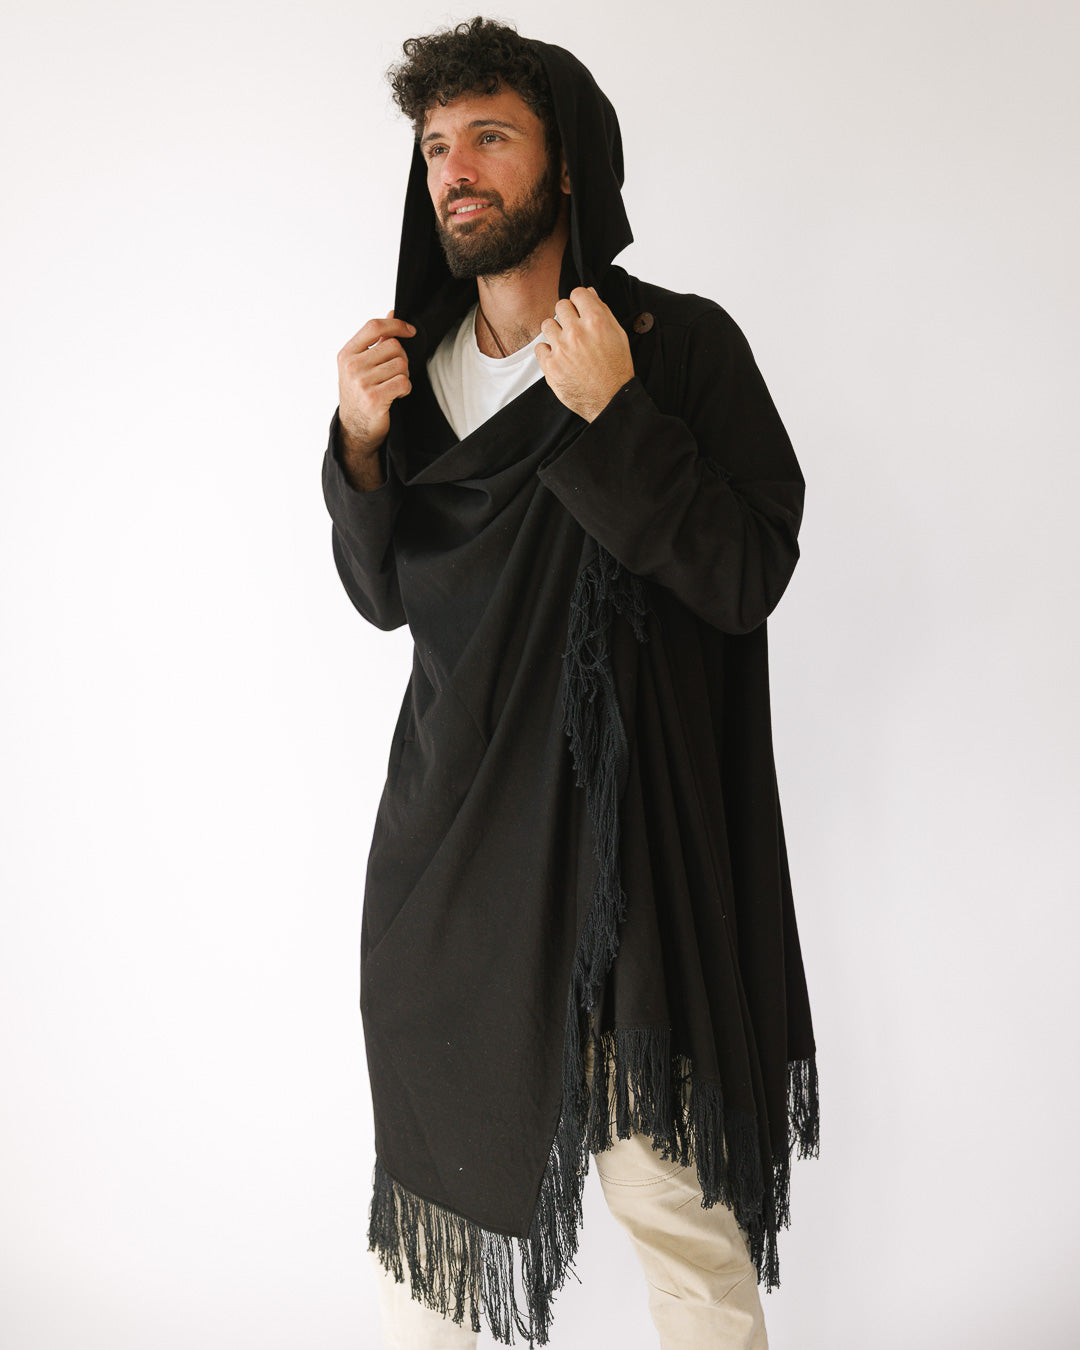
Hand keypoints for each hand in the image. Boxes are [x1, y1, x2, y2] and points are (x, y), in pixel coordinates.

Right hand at [337, 310, 415, 456]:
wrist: (355, 429)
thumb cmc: (360, 395)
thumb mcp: (361, 365)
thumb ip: (376, 340)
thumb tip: (392, 313)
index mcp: (347, 354)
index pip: (374, 326)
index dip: (396, 325)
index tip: (410, 331)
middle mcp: (352, 366)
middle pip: (393, 346)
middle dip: (402, 359)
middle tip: (395, 373)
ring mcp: (361, 382)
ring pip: (401, 365)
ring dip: (403, 376)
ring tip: (392, 386)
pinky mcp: (374, 398)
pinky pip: (403, 382)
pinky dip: (405, 389)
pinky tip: (396, 395)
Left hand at [535, 287, 634, 421]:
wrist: (610, 400)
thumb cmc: (616, 369)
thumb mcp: (618, 336)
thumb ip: (603, 311)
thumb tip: (589, 293)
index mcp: (596, 321)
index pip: (577, 293)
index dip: (579, 301)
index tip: (580, 310)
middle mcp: (577, 332)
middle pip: (560, 306)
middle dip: (567, 315)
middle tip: (574, 329)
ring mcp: (562, 349)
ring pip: (547, 324)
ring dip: (555, 331)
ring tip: (565, 344)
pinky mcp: (551, 366)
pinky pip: (540, 347)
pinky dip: (547, 352)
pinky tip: (559, 358)